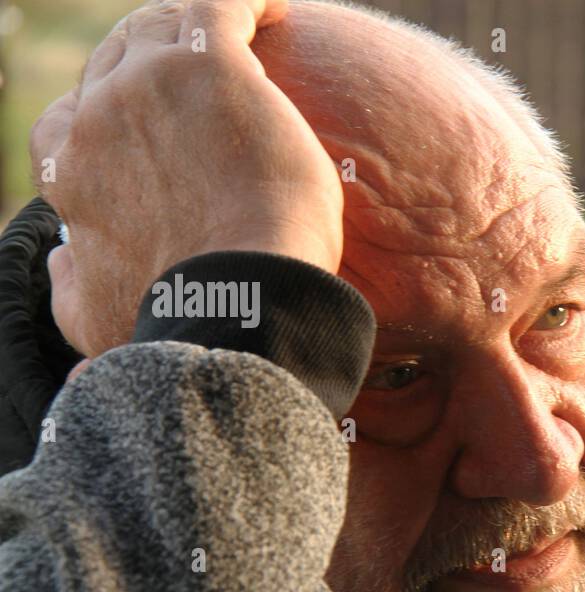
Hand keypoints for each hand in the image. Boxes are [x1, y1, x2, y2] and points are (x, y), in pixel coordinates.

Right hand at [30, 0, 343, 356]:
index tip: (150, 132)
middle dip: (148, 61)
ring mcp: (148, 87)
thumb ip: (70, 284)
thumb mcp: (93, 317)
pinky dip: (245, 1)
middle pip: (116, 64)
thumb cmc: (178, 319)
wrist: (238, 301)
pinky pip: (220, 6)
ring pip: (161, 28)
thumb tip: (65, 262)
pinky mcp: (209, 70)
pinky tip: (272, 7)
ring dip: (189, 27)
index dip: (109, 119)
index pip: (74, 122)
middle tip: (195, 75)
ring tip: (232, 39)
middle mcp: (96, 119)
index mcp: (69, 171)